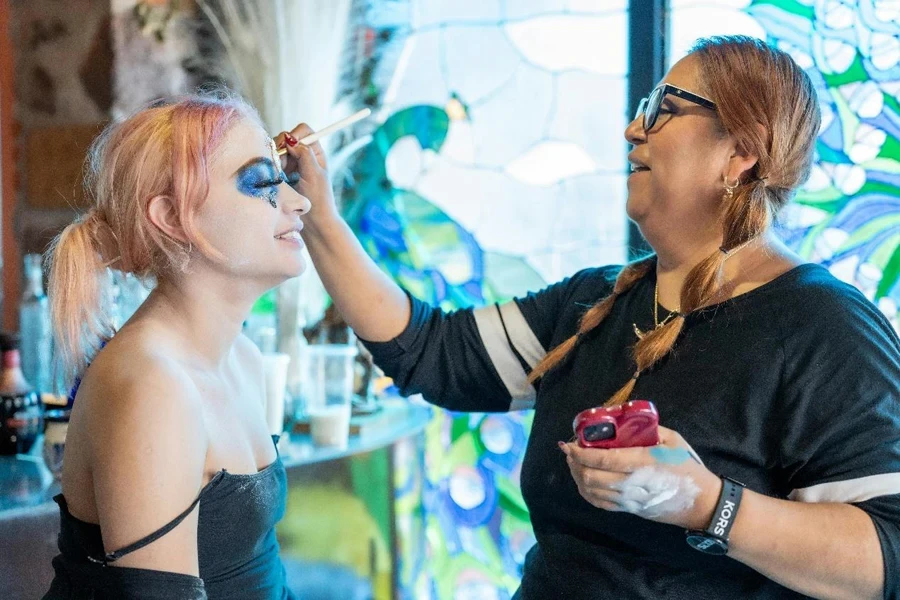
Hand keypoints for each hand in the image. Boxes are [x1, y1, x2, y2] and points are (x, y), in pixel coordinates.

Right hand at [274, 124, 336, 221]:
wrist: (314, 222)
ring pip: (276, 151)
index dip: (294, 135)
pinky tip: (278, 181)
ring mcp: (291, 164)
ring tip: (282, 177)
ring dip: (276, 162)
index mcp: (315, 152)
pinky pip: (271, 164)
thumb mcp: (314, 175)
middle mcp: (303, 155)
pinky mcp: (281, 174)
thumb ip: (304, 155)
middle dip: (282, 151)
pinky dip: (272, 170)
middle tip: (283, 168)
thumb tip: (291, 139)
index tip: (289, 148)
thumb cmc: (319, 200)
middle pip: (286, 139)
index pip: (303, 131)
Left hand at [560, 426, 721, 529]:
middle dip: (574, 462)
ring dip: (577, 476)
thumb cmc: (688, 467)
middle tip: (571, 449)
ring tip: (574, 462)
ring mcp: (629, 500)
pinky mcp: (630, 509)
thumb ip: (648, 429)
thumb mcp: (673, 440)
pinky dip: (586, 491)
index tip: (569, 443)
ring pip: (591, 491)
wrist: (702, 503)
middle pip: (590, 477)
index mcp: (642, 462)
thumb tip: (624, 420)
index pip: (602, 459)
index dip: (580, 452)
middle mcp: (631, 483)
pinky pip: (600, 503)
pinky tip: (584, 480)